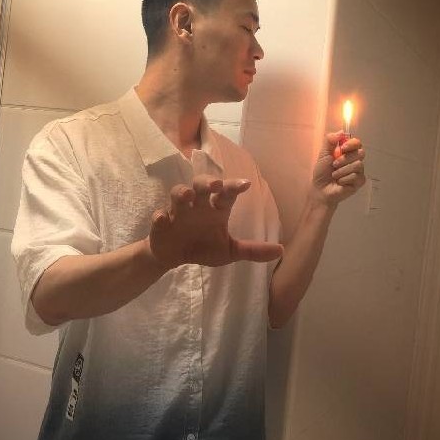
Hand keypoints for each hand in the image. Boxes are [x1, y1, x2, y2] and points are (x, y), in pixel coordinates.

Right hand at [148, 174, 282, 268]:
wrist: (174, 257)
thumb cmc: (203, 246)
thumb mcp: (229, 251)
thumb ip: (252, 250)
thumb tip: (281, 251)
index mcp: (215, 209)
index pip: (227, 193)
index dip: (234, 186)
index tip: (246, 184)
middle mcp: (198, 205)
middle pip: (201, 185)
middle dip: (207, 182)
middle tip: (214, 185)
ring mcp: (178, 212)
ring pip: (178, 194)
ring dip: (182, 192)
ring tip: (188, 196)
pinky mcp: (161, 223)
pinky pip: (158, 217)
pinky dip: (159, 217)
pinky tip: (162, 219)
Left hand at [311, 132, 365, 205]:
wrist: (320, 189)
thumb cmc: (322, 172)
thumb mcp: (323, 154)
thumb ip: (330, 141)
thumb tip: (341, 131)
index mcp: (347, 152)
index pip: (357, 142)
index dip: (351, 144)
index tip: (342, 148)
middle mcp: (355, 159)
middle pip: (360, 153)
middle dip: (344, 159)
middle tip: (334, 164)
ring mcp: (359, 171)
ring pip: (358, 165)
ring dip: (342, 171)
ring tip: (335, 175)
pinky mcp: (360, 181)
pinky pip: (356, 176)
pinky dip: (344, 179)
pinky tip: (340, 182)